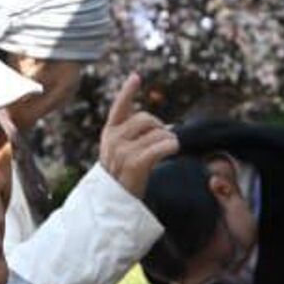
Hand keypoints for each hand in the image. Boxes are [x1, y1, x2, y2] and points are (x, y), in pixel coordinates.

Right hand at [99, 74, 177, 198]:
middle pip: (146, 118)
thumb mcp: (120, 155)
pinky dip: (171, 146)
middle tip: (165, 140)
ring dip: (168, 139)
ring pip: (156, 132)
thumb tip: (166, 128)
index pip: (119, 107)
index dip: (128, 91)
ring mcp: (122, 152)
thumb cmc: (122, 180)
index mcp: (109, 134)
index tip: (136, 77)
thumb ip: (134, 138)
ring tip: (168, 149)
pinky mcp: (134, 164)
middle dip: (160, 127)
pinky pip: (160, 146)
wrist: (113, 205)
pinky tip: (173, 149)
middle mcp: (113, 140)